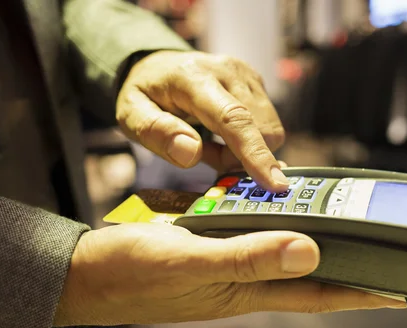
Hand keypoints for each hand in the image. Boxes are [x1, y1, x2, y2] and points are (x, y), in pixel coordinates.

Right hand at [54, 224, 405, 325]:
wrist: (84, 274)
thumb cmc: (128, 276)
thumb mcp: (187, 262)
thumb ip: (246, 257)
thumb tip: (308, 251)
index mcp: (245, 289)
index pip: (318, 293)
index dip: (361, 292)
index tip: (399, 288)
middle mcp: (243, 279)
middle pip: (306, 271)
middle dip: (344, 262)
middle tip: (378, 246)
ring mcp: (225, 263)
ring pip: (277, 246)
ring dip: (305, 233)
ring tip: (336, 217)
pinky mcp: (206, 246)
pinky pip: (246, 230)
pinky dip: (260, 216)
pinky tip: (267, 199)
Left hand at [116, 51, 288, 191]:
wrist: (156, 66)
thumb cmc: (144, 94)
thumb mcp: (131, 115)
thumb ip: (157, 133)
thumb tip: (190, 153)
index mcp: (194, 78)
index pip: (233, 118)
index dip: (256, 153)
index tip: (275, 182)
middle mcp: (228, 71)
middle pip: (260, 129)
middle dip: (241, 157)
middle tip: (208, 157)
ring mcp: (247, 75)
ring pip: (269, 130)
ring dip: (245, 150)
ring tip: (213, 144)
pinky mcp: (257, 83)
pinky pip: (267, 124)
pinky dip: (248, 140)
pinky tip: (223, 135)